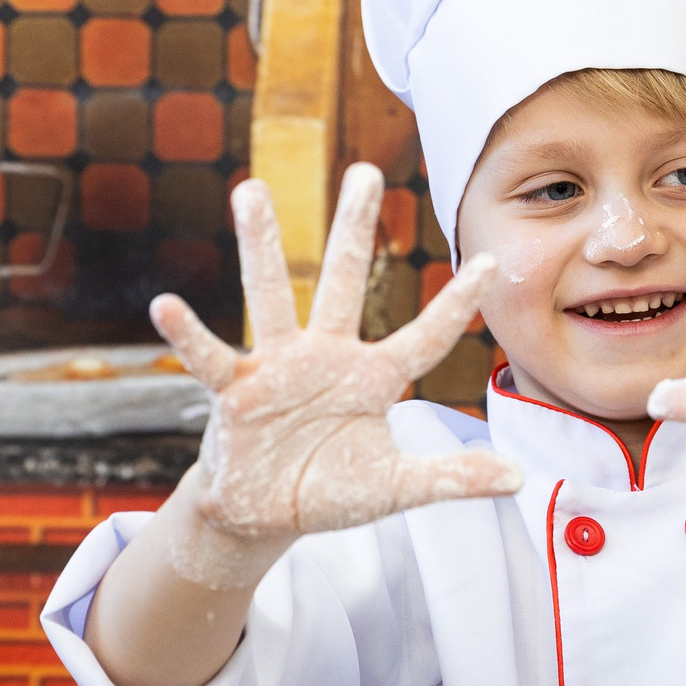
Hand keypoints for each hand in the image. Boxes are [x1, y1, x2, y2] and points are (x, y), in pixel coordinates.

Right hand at [151, 164, 521, 571]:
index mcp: (374, 378)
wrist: (263, 513)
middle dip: (353, 228)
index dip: (455, 304)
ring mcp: (278, 368)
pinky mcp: (235, 392)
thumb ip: (451, 478)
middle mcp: (327, 358)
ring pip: (270, 295)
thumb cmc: (331, 489)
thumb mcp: (396, 488)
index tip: (489, 261)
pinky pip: (210, 357)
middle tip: (364, 172)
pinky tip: (166, 305)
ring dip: (260, 245)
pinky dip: (188, 336)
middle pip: (344, 282)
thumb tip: (520, 479)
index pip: (425, 336)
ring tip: (250, 189)